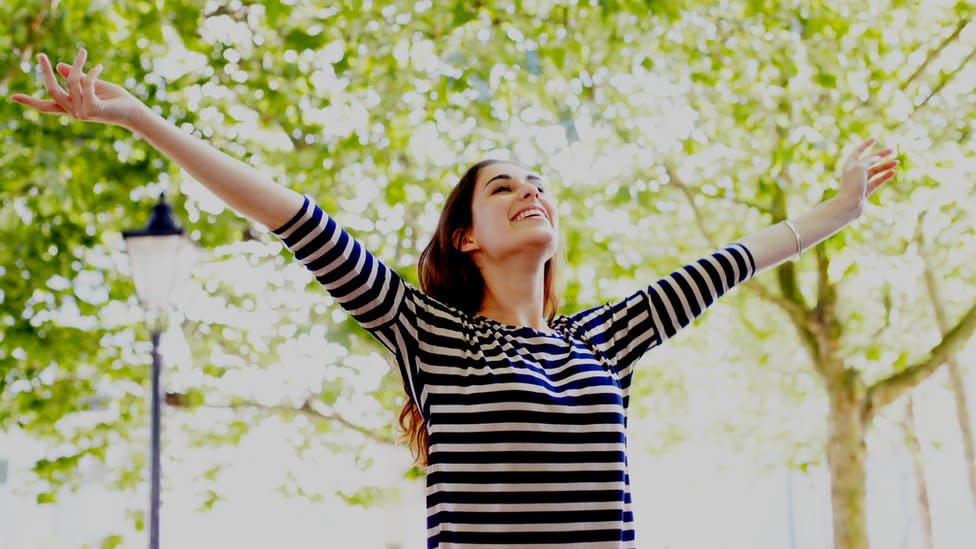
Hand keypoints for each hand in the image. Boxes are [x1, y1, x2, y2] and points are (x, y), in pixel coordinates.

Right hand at [9, 49, 142, 127]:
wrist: (134, 111)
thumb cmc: (115, 99)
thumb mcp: (92, 85)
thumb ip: (76, 78)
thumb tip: (59, 66)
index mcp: (71, 107)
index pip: (46, 106)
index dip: (29, 101)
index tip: (12, 96)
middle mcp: (74, 112)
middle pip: (51, 91)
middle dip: (45, 73)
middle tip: (40, 55)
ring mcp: (82, 113)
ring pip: (71, 82)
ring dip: (78, 64)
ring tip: (83, 52)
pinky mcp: (93, 110)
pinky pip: (86, 85)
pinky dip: (91, 73)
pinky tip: (99, 66)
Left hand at [837, 137, 898, 213]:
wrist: (848, 206)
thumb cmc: (852, 185)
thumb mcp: (860, 168)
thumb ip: (868, 160)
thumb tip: (876, 157)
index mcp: (850, 165)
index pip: (858, 151)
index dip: (866, 144)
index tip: (874, 139)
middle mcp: (854, 173)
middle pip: (869, 161)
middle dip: (881, 155)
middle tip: (893, 150)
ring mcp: (860, 182)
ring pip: (875, 171)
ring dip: (885, 166)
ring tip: (896, 162)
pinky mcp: (865, 191)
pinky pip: (877, 181)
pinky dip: (884, 176)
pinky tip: (892, 172)